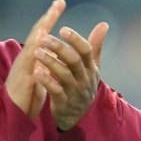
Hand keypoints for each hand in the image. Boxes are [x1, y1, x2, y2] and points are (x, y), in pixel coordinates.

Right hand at [5, 0, 65, 118]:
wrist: (13, 116)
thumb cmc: (26, 97)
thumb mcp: (39, 77)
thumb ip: (44, 64)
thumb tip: (52, 52)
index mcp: (32, 58)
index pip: (42, 35)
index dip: (50, 20)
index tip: (60, 4)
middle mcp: (26, 60)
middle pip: (36, 35)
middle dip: (47, 19)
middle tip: (58, 3)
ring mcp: (22, 70)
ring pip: (31, 48)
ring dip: (40, 33)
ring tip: (49, 18)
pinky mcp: (22, 82)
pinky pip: (29, 68)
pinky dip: (34, 57)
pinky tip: (40, 48)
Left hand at [34, 10, 109, 129]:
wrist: (79, 116)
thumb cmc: (83, 85)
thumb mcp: (92, 67)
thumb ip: (95, 46)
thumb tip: (104, 24)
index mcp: (91, 68)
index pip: (86, 51)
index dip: (75, 39)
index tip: (62, 29)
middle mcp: (84, 79)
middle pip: (74, 61)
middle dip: (59, 48)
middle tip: (44, 38)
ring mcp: (74, 91)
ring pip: (64, 75)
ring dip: (50, 62)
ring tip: (37, 51)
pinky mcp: (63, 103)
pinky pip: (56, 91)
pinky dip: (47, 81)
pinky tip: (37, 71)